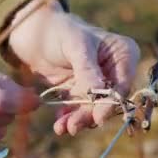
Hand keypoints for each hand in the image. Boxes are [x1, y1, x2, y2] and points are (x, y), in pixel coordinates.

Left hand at [8, 0, 139, 135]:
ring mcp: (97, 84)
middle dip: (91, 115)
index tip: (99, 117)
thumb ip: (88, 70)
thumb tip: (100, 94)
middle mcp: (114, 71)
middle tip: (73, 126)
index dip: (112, 102)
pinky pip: (78, 110)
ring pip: (93, 109)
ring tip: (63, 127)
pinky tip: (59, 122)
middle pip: (108, 101)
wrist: (34, 32)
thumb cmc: (59, 30)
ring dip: (79, 120)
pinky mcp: (80, 93)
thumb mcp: (75, 45)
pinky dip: (69, 117)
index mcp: (123, 53)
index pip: (123, 84)